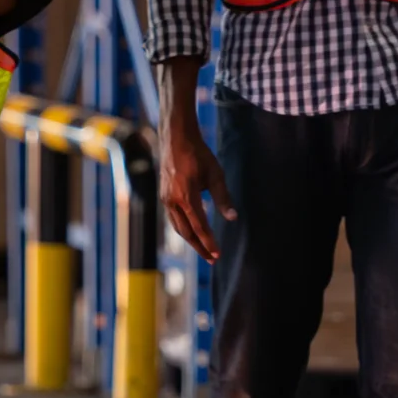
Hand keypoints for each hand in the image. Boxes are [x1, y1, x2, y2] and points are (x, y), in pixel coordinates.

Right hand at [161, 119, 236, 260]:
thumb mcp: (215, 175)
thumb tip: (233, 218)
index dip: (209, 242)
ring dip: (191, 240)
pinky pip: (173, 218)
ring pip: (178, 227)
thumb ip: (223, 198)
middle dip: (200, 247)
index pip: (199, 227)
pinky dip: (183, 229)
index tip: (217, 255)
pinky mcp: (164, 195)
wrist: (176, 138)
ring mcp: (165, 199)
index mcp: (186, 196)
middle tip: (212, 259)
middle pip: (186, 232)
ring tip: (203, 249)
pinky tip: (192, 231)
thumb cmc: (198, 155)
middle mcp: (172, 201)